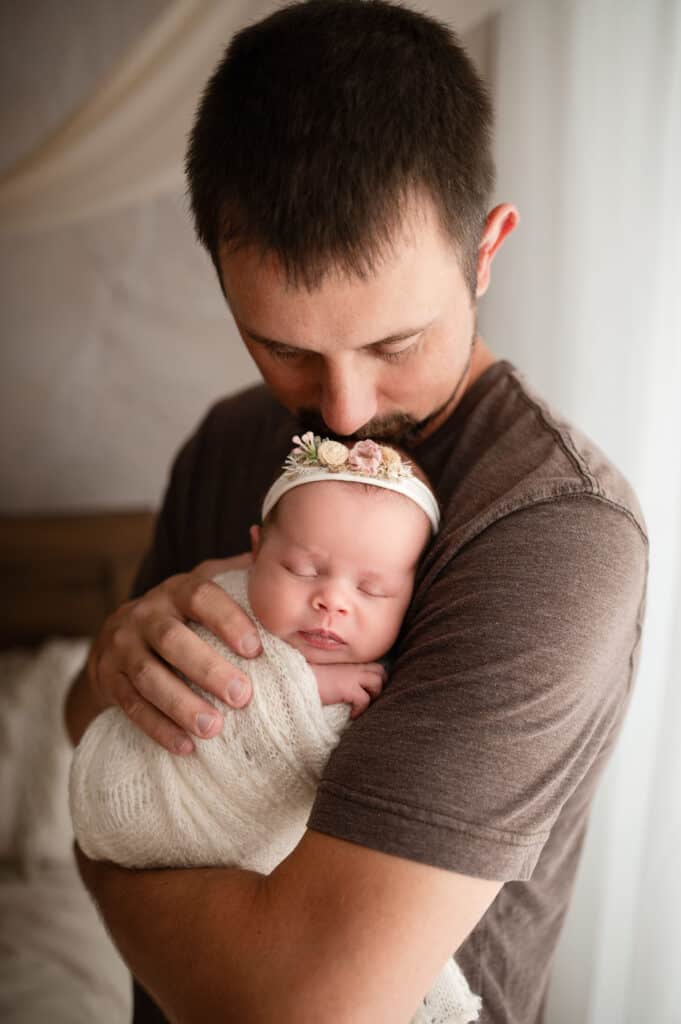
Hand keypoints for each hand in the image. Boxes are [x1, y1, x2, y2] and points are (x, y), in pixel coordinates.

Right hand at [82, 553, 260, 753]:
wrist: (115, 640)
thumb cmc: (182, 616)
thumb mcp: (204, 588)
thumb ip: (238, 573)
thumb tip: (273, 551)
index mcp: (175, 590)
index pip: (200, 595)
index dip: (227, 619)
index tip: (255, 649)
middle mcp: (144, 614)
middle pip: (172, 639)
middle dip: (207, 669)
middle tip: (242, 696)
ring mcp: (121, 647)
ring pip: (147, 677)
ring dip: (181, 705)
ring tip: (214, 728)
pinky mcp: (108, 679)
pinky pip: (131, 706)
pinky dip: (158, 728)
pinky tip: (186, 746)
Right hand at [311, 662, 386, 719]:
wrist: (295, 678)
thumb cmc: (307, 677)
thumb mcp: (327, 671)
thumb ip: (340, 673)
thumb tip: (344, 687)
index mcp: (348, 662)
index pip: (373, 665)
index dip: (373, 678)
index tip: (366, 690)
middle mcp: (353, 666)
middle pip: (381, 671)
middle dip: (379, 685)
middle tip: (368, 698)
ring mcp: (351, 676)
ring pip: (378, 683)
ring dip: (373, 696)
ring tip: (361, 706)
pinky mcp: (347, 688)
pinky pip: (365, 699)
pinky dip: (360, 710)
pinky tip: (351, 715)